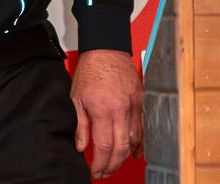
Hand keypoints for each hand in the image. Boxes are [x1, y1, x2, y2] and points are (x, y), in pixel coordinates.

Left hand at [72, 48, 142, 177]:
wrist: (106, 48)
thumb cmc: (90, 69)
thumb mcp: (76, 97)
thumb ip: (80, 124)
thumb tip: (81, 146)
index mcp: (103, 109)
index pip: (104, 145)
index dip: (100, 163)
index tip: (95, 170)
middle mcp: (121, 110)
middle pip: (121, 147)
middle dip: (113, 164)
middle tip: (105, 172)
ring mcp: (133, 106)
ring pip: (134, 140)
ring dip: (125, 156)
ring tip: (115, 164)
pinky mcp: (141, 102)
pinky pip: (143, 127)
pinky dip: (139, 143)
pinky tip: (134, 153)